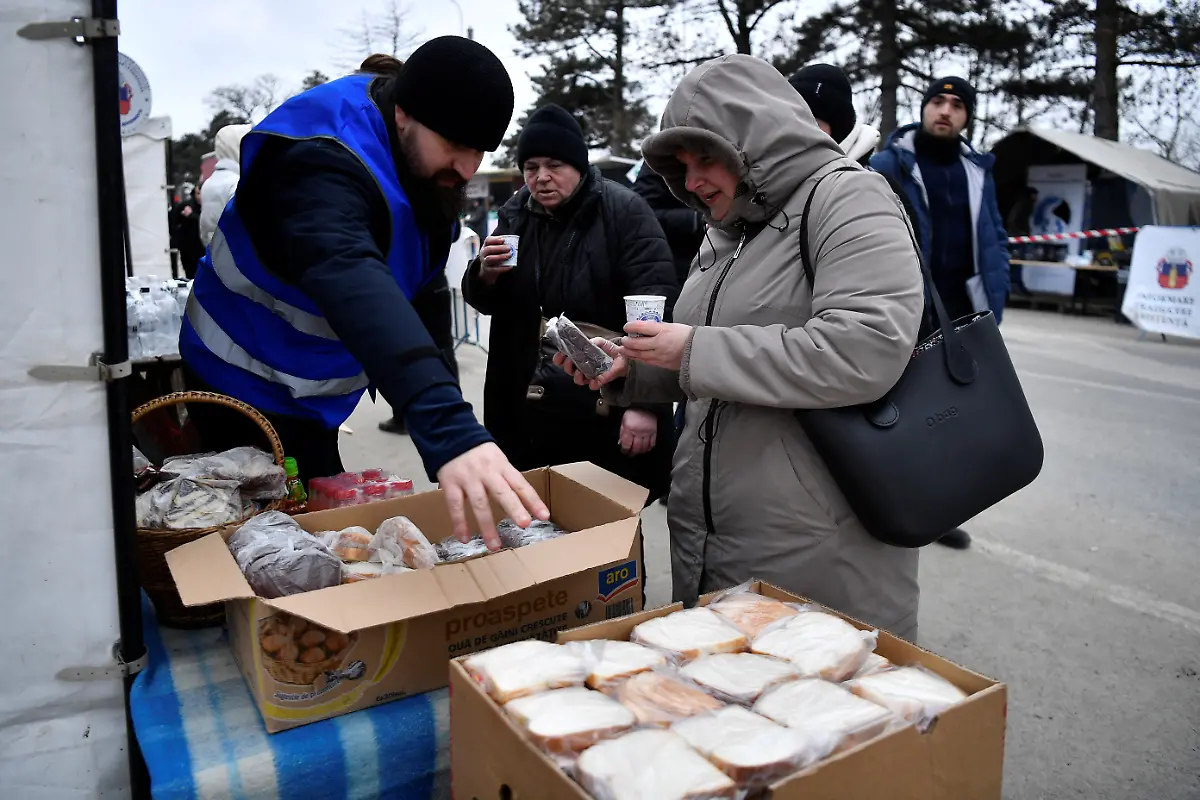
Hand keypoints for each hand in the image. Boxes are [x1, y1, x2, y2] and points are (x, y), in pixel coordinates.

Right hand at [435, 442, 549, 550]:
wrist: (450, 436)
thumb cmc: (479, 453)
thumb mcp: (498, 459)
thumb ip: (507, 479)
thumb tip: (524, 504)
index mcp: (502, 466)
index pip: (521, 484)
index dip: (533, 500)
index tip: (544, 516)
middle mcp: (487, 473)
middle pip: (502, 492)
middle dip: (514, 509)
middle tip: (524, 525)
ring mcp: (468, 479)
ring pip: (479, 503)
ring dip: (487, 526)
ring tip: (494, 545)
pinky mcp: (450, 484)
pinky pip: (455, 506)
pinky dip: (459, 523)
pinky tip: (464, 539)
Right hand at [478, 236, 514, 283]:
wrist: (488, 271)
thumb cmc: (495, 257)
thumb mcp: (497, 250)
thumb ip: (502, 246)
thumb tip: (512, 245)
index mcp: (486, 246)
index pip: (488, 240)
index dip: (495, 239)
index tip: (503, 240)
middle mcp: (483, 253)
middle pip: (489, 249)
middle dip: (500, 248)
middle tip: (509, 248)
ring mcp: (484, 262)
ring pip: (490, 258)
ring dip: (500, 256)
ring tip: (510, 255)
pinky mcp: (488, 270)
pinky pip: (494, 269)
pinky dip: (503, 268)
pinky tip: (510, 266)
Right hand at [552, 337, 627, 389]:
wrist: (623, 357)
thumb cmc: (610, 350)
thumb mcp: (600, 342)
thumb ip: (594, 341)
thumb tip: (589, 343)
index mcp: (580, 357)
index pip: (566, 359)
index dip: (560, 358)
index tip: (559, 357)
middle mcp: (583, 367)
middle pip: (569, 370)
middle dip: (567, 367)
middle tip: (569, 361)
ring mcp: (590, 375)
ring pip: (578, 379)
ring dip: (576, 376)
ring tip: (579, 371)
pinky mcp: (600, 381)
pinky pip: (593, 385)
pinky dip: (592, 384)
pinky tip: (592, 382)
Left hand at [617, 321, 692, 370]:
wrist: (698, 351)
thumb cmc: (686, 336)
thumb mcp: (672, 326)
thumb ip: (658, 327)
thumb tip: (645, 328)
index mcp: (663, 331)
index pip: (642, 327)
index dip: (631, 326)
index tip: (626, 326)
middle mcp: (659, 343)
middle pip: (637, 343)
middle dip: (627, 342)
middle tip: (622, 340)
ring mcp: (660, 355)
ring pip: (640, 355)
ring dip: (629, 352)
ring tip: (623, 350)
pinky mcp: (662, 364)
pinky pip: (646, 361)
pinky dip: (638, 358)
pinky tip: (634, 356)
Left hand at [619, 408, 657, 455]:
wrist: (644, 403)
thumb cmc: (632, 411)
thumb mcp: (623, 421)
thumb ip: (622, 432)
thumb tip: (621, 443)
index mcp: (629, 428)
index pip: (626, 444)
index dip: (624, 450)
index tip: (624, 452)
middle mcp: (638, 431)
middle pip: (636, 447)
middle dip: (632, 453)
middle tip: (631, 455)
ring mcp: (647, 432)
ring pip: (644, 446)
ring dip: (640, 452)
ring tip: (638, 453)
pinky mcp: (654, 431)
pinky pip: (652, 443)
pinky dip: (649, 447)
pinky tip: (646, 449)